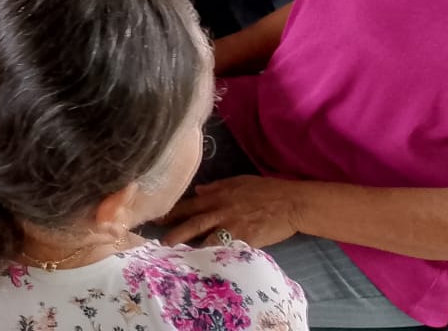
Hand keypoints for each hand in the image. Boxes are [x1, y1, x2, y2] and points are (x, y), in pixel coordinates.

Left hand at [161, 176, 302, 249]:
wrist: (290, 203)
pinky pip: (225, 250)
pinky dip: (214, 257)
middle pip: (192, 223)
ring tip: (176, 257)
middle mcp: (221, 210)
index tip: (156, 218)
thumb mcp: (239, 182)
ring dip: (190, 247)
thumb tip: (198, 191)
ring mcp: (232, 226)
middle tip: (159, 243)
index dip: (172, 212)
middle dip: (174, 232)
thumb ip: (217, 187)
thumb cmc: (266, 190)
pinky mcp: (245, 241)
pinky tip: (204, 265)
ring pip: (205, 238)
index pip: (189, 205)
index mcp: (218, 195)